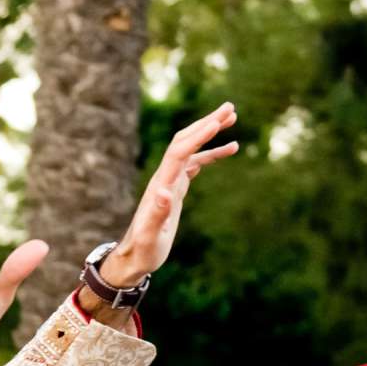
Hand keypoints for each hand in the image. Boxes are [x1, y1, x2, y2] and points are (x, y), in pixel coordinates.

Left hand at [95, 103, 238, 287]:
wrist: (134, 258)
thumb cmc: (143, 251)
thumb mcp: (150, 238)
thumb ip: (157, 216)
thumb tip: (163, 192)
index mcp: (160, 186)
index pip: (179, 152)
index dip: (198, 136)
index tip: (218, 122)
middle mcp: (163, 179)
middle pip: (184, 141)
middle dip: (206, 123)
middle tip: (230, 107)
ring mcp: (169, 182)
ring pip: (190, 148)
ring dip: (210, 132)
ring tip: (233, 118)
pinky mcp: (174, 189)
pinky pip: (194, 163)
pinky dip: (212, 153)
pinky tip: (230, 149)